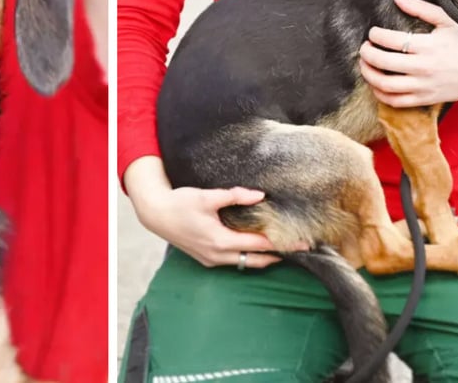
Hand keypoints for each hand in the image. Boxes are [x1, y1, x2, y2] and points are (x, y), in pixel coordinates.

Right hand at [124, 156, 306, 267]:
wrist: (155, 214)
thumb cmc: (179, 203)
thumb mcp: (207, 196)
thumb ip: (234, 196)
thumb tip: (260, 195)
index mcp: (220, 240)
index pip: (259, 245)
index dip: (282, 244)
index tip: (302, 243)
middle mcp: (217, 255)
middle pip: (256, 261)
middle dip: (278, 256)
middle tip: (301, 249)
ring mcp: (211, 260)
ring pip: (244, 263)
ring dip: (263, 257)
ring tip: (283, 248)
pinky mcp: (206, 258)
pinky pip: (233, 261)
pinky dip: (247, 256)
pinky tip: (256, 247)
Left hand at [359, 0, 457, 106]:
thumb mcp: (447, 20)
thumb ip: (419, 8)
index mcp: (428, 46)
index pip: (390, 40)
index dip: (375, 35)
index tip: (373, 32)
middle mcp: (423, 67)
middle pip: (382, 62)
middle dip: (366, 54)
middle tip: (364, 48)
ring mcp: (423, 86)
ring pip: (385, 85)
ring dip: (369, 74)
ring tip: (365, 65)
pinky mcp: (425, 99)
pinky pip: (396, 102)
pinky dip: (380, 94)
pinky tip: (377, 84)